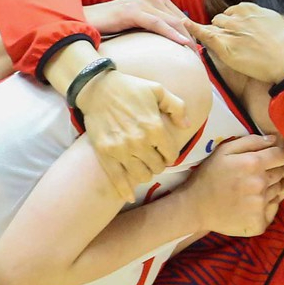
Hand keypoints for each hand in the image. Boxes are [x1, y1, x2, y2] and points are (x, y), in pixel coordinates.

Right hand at [76, 69, 193, 199]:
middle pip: (157, 167)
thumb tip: (186, 126)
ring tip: (142, 167)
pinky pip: (117, 179)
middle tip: (153, 159)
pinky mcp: (106, 154)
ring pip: (141, 175)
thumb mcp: (158, 90)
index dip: (171, 155)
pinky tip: (129, 196)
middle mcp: (139, 142)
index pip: (171, 154)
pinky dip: (124, 190)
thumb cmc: (129, 88)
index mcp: (154, 127)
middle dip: (158, 164)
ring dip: (145, 174)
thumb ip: (177, 107)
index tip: (166, 153)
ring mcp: (121, 150)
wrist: (97, 89)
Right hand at [83, 0, 193, 45]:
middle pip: (180, 19)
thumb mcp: (137, 25)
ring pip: (172, 21)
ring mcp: (142, 2)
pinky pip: (157, 23)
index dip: (192, 34)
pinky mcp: (133, 11)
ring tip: (195, 54)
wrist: (87, 20)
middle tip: (200, 57)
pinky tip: (182, 44)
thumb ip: (152, 28)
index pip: (180, 17)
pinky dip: (171, 33)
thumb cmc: (111, 25)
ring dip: (186, 37)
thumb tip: (169, 43)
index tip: (200, 51)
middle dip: (192, 37)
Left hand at [185, 3, 283, 82]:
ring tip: (222, 45)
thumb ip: (261, 19)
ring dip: (215, 33)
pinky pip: (206, 35)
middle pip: (222, 19)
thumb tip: (257, 22)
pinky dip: (194, 29)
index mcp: (252, 9)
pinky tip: (185, 25)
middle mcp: (239, 17)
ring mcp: (232, 31)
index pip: (234, 11)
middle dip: (223, 28)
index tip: (235, 30)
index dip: (232, 22)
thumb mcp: (276, 22)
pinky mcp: (226, 46)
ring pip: (215, 26)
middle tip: (231, 42)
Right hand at [185, 134, 283, 236]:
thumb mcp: (224, 151)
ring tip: (254, 190)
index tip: (272, 160)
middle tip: (261, 176)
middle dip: (278, 172)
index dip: (279, 156)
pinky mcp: (260, 223)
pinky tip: (253, 204)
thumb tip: (275, 139)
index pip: (283, 156)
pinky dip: (268, 205)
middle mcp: (260, 184)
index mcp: (254, 163)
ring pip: (281, 191)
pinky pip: (274, 209)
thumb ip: (251, 141)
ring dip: (273, 188)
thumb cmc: (209, 176)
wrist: (194, 208)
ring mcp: (261, 206)